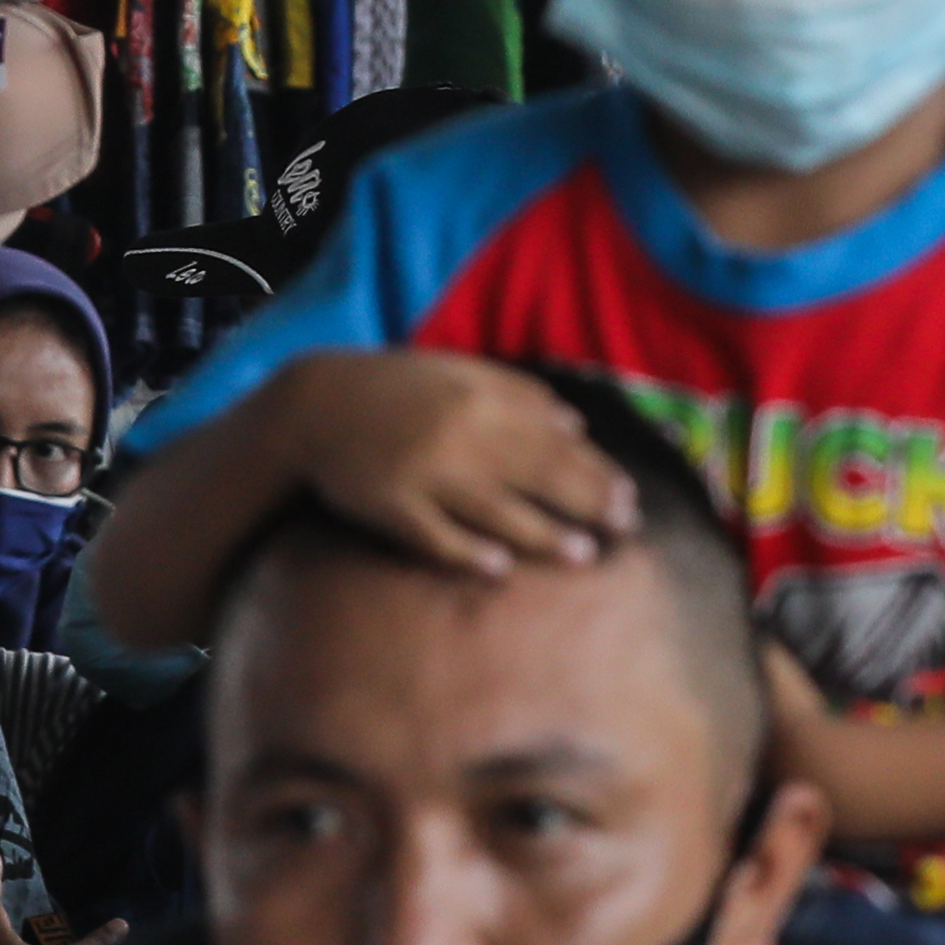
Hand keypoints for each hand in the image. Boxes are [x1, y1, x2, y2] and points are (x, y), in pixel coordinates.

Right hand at [288, 350, 641, 580]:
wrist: (314, 403)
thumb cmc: (396, 389)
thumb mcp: (457, 374)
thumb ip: (518, 394)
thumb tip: (576, 425)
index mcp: (479, 402)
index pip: (553, 442)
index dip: (595, 471)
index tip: (630, 496)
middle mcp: (458, 438)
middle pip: (535, 476)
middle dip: (586, 503)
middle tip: (627, 528)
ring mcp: (423, 475)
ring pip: (493, 510)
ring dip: (542, 535)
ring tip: (582, 556)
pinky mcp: (389, 506)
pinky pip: (433, 535)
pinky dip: (466, 552)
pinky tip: (499, 570)